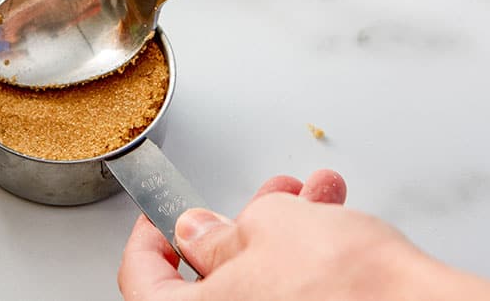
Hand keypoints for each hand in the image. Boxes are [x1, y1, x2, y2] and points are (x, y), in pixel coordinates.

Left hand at [118, 170, 489, 300]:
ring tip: (314, 198)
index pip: (142, 282)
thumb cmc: (347, 282)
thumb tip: (197, 233)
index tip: (163, 216)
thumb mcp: (270, 226)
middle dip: (240, 226)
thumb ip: (219, 230)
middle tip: (257, 199)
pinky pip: (298, 298)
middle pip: (211, 284)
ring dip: (285, 235)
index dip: (149, 241)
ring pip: (263, 286)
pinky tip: (334, 225)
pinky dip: (309, 264)